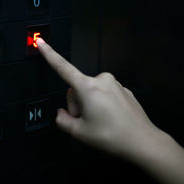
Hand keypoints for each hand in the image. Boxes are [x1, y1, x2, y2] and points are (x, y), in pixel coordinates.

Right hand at [36, 38, 163, 158]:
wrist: (142, 141)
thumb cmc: (112, 136)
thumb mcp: (79, 132)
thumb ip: (62, 121)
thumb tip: (61, 114)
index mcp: (87, 87)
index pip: (62, 67)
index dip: (49, 54)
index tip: (41, 42)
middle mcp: (101, 80)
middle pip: (77, 89)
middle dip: (77, 104)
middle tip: (87, 121)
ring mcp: (114, 84)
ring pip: (91, 92)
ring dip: (90, 105)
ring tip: (101, 122)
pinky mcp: (123, 90)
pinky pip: (104, 94)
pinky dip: (103, 106)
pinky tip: (110, 119)